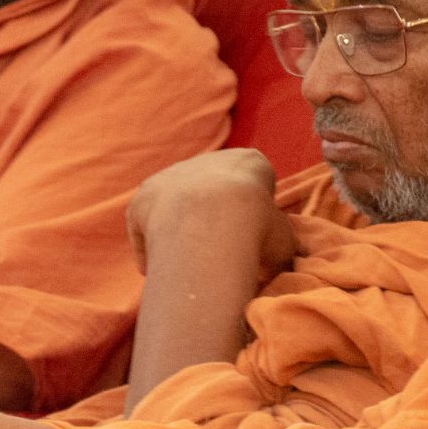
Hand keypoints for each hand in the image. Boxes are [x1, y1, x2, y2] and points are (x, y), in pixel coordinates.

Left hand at [126, 149, 296, 280]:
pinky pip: (145, 223)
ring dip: (179, 230)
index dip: (251, 214)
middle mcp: (207, 160)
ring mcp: (171, 174)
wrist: (210, 222)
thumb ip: (280, 251)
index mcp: (249, 161)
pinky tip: (154, 268)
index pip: (252, 183)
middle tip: (214, 253)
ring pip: (176, 206)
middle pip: (210, 192)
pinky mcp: (143, 196)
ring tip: (184, 262)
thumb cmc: (257, 229)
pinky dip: (148, 245)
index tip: (249, 238)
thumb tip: (277, 268)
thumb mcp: (284, 243)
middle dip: (211, 219)